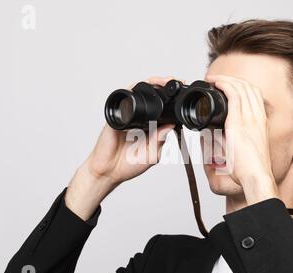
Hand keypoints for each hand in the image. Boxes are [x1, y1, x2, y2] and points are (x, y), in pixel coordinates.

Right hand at [65, 76, 176, 219]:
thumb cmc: (129, 165)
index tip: (184, 95)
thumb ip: (160, 141)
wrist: (108, 171)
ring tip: (163, 81)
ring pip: (140, 93)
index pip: (165, 111)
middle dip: (166, 87)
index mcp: (152, 128)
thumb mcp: (152, 155)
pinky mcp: (117, 115)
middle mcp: (142, 119)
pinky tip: (143, 88)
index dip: (174, 102)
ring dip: (152, 84)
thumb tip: (171, 125)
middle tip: (178, 83)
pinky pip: (124, 98)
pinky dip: (133, 90)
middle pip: (154, 98)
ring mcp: (129, 115)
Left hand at [205, 74, 278, 204]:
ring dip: (226, 79)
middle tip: (217, 79)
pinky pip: (234, 94)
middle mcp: (258, 116)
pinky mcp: (240, 121)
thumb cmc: (249, 169)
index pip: (254, 95)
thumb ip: (227, 142)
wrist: (255, 175)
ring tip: (213, 78)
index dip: (241, 86)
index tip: (227, 86)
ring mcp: (250, 117)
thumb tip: (208, 140)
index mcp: (260, 122)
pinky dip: (224, 84)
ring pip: (241, 87)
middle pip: (248, 87)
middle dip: (232, 79)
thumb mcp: (240, 151)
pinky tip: (215, 82)